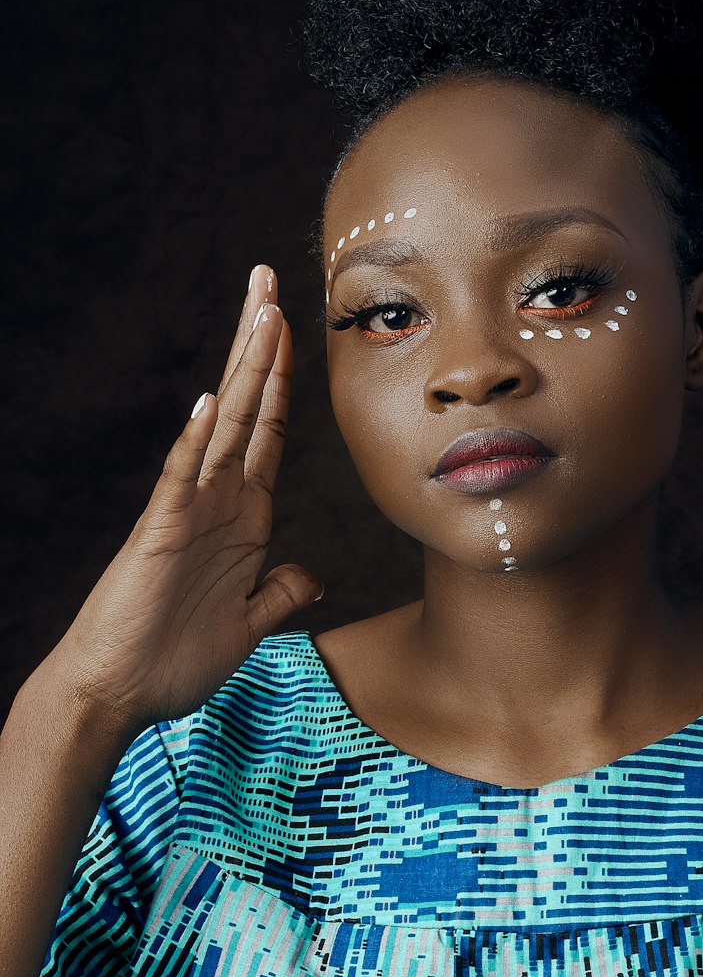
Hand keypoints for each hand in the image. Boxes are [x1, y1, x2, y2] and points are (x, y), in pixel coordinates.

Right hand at [37, 265, 323, 742]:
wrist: (118, 696)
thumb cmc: (174, 660)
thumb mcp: (248, 624)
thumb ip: (279, 593)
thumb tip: (310, 575)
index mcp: (244, 516)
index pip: (269, 430)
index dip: (284, 379)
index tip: (296, 326)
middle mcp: (217, 499)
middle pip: (246, 405)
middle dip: (261, 344)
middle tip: (267, 279)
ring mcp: (187, 510)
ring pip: (220, 424)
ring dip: (241, 369)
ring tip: (257, 310)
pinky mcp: (158, 535)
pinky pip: (179, 480)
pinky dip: (193, 442)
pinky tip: (205, 403)